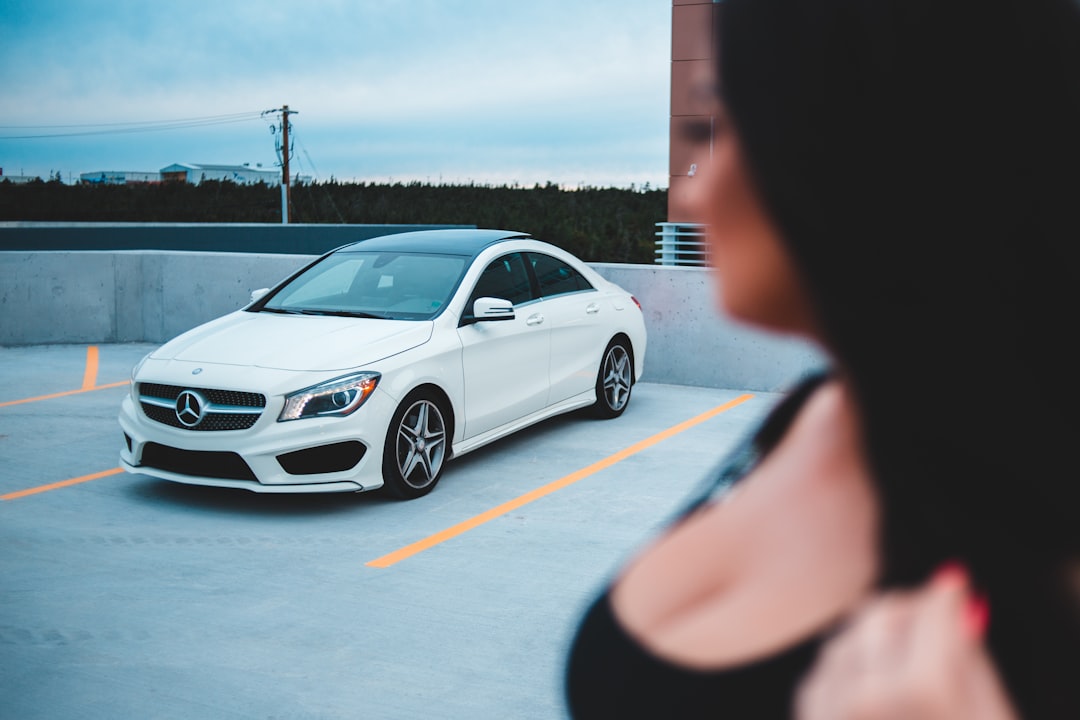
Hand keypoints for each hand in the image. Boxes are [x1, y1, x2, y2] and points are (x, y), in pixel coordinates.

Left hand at [794, 564, 1018, 719]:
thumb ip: (968, 662)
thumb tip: (957, 607)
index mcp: (920, 698)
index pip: (930, 616)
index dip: (945, 597)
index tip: (952, 585)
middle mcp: (864, 701)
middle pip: (882, 616)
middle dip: (909, 609)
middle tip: (932, 612)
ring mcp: (828, 712)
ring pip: (847, 635)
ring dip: (876, 633)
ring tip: (906, 655)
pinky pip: (826, 666)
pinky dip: (849, 661)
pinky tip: (874, 683)